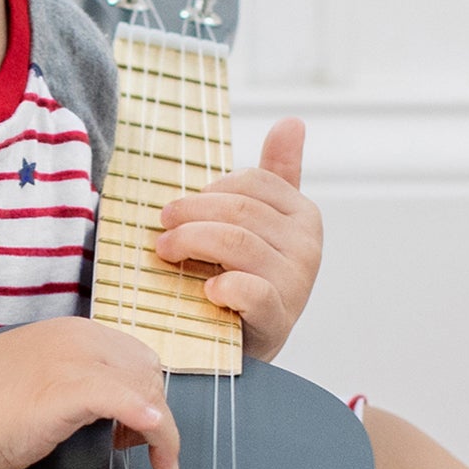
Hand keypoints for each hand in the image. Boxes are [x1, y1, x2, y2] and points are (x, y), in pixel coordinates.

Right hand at [0, 317, 179, 468]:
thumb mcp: (41, 374)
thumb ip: (75, 379)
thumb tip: (106, 409)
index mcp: (77, 334)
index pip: (136, 359)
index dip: (144, 394)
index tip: (134, 428)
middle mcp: (84, 341)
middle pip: (149, 374)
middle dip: (156, 413)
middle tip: (140, 449)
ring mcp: (79, 363)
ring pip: (147, 390)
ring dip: (161, 430)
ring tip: (152, 461)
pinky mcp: (72, 391)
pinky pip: (128, 402)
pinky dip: (151, 424)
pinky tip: (155, 444)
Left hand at [153, 117, 321, 362]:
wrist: (243, 346)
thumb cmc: (247, 277)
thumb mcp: (262, 225)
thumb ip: (277, 174)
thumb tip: (293, 121)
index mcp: (304, 216)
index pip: (252, 183)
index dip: (209, 190)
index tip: (180, 207)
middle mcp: (308, 247)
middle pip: (239, 211)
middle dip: (191, 213)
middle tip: (161, 225)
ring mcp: (296, 284)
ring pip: (236, 243)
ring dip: (190, 242)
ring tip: (165, 251)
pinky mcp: (278, 318)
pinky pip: (251, 291)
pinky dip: (223, 285)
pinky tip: (205, 288)